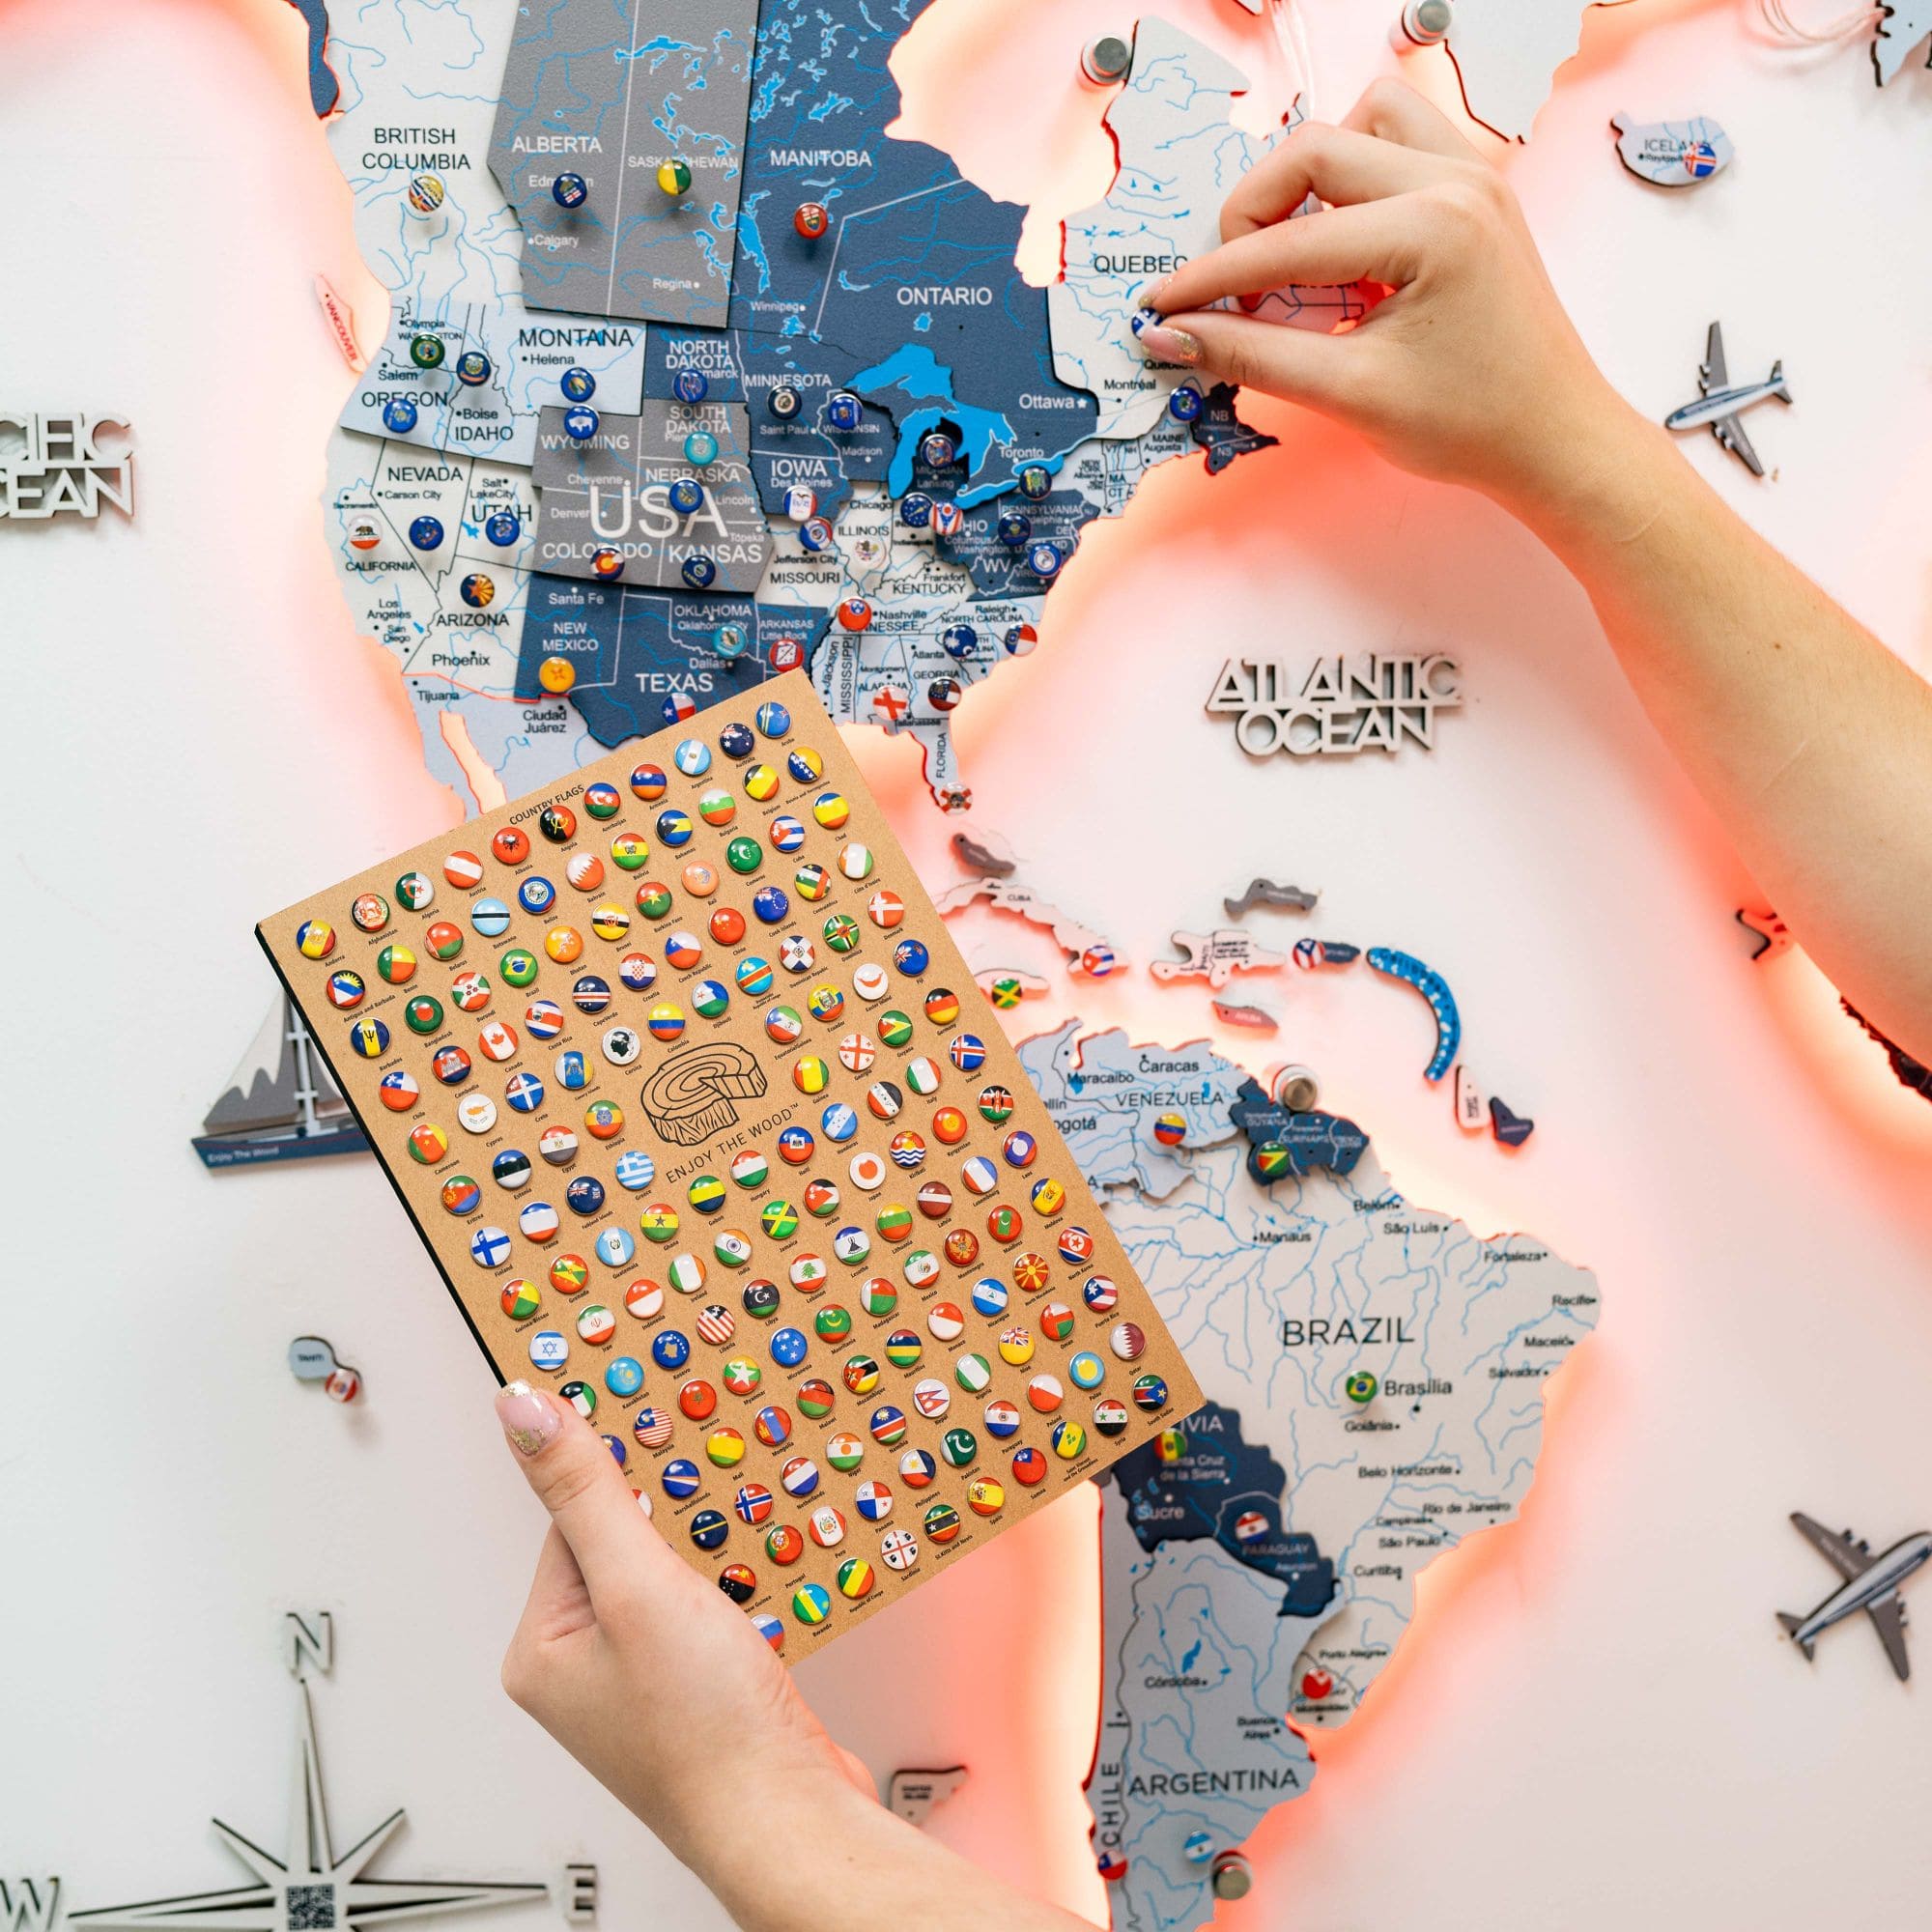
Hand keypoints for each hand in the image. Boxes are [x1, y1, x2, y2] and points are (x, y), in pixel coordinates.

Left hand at [493, 1382, 872, 1866]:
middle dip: (674, 1526)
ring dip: (711, 1560)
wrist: (788, 1819)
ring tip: (738, 1572)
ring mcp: (638, 1686)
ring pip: (670, 1578)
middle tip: (710, 1515)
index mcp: (541, 1648)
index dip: (626, 1486)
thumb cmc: (707, 1732)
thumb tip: (522, 1411)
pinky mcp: (692, 1693)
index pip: (573, 1521)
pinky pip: (705, 1613)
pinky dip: (734, 1595)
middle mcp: (581, 1669)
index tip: (666, 1448)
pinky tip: (759, 1600)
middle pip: (622, 1545)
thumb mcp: (639, 1585)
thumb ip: (586, 1491)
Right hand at [1134, 80, 1642, 510]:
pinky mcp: (1475, 189)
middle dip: (1253, 215)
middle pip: (1314, 148)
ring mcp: (1472, 175)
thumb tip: (1171, 336)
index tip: (1161, 306)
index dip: (1212, 276)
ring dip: (1309, 175)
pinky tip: (1342, 239)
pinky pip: (1400, 140)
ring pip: (1361, 123)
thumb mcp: (1349, 394)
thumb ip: (1251, 356)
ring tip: (1289, 251)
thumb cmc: (1472, 424)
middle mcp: (1456, 179)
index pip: (1288, 239)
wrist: (1554, 439)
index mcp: (1432, 226)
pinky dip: (1355, 175)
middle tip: (1229, 288)